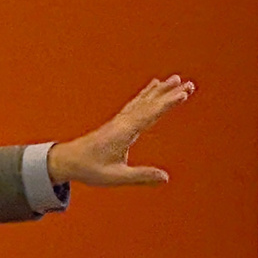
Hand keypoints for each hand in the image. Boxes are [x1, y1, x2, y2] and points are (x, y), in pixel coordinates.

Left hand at [46, 75, 194, 186]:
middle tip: (189, 84)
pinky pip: (136, 104)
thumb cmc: (90, 169)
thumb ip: (141, 176)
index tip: (183, 94)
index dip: (167, 104)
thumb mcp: (116, 176)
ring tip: (176, 80)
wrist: (67, 160)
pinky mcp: (118, 122)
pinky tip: (153, 88)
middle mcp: (123, 122)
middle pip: (150, 103)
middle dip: (170, 93)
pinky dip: (147, 94)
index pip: (150, 114)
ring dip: (160, 90)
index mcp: (124, 132)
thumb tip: (165, 178)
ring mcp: (120, 120)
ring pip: (144, 101)